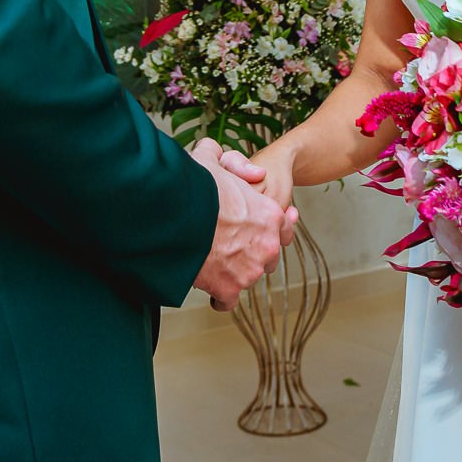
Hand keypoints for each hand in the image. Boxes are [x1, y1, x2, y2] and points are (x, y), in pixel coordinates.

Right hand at [189, 139, 293, 309]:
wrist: (175, 213)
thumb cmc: (194, 186)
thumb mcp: (214, 161)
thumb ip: (234, 162)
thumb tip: (252, 171)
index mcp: (269, 214)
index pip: (286, 227)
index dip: (276, 229)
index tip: (267, 232)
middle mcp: (267, 245)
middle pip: (267, 257)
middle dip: (251, 254)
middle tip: (229, 247)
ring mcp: (250, 270)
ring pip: (247, 278)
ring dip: (233, 274)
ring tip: (213, 264)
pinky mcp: (229, 289)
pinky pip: (228, 301)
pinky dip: (219, 297)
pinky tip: (209, 289)